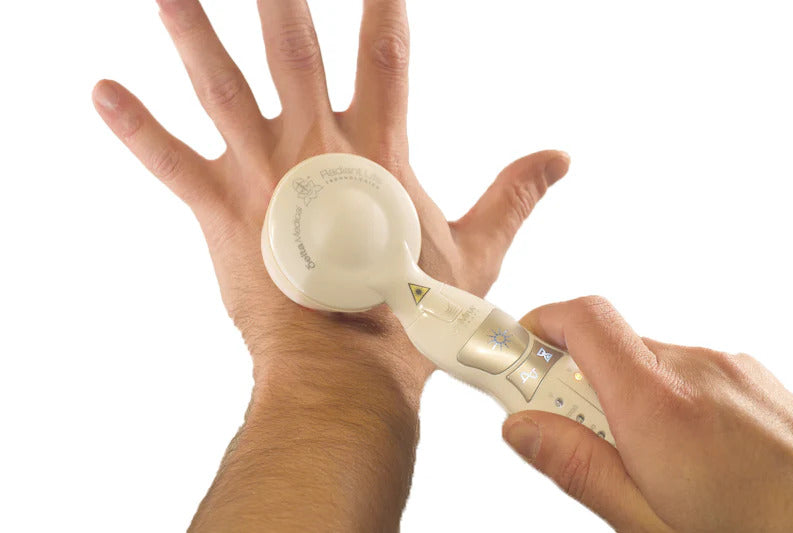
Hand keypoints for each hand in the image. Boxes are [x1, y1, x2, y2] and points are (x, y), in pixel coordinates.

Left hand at [92, 0, 570, 393]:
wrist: (348, 367)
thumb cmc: (411, 313)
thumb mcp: (478, 247)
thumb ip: (516, 193)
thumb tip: (560, 157)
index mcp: (378, 150)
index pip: (387, 53)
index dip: (383, 3)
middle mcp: (315, 148)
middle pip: (293, 50)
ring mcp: (262, 175)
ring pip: (220, 89)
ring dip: (191, 33)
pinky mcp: (221, 211)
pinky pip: (168, 161)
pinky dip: (133, 126)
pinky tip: (100, 91)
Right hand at [502, 296, 792, 531]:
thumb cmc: (754, 532)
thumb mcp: (646, 522)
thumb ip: (578, 467)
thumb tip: (521, 429)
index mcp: (660, 405)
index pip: (583, 321)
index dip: (535, 327)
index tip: (507, 355)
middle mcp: (697, 371)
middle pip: (607, 349)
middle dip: (575, 384)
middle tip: (566, 432)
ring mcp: (731, 370)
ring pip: (647, 364)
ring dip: (623, 396)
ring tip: (639, 459)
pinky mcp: (752, 379)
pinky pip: (687, 373)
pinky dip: (666, 398)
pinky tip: (685, 453)